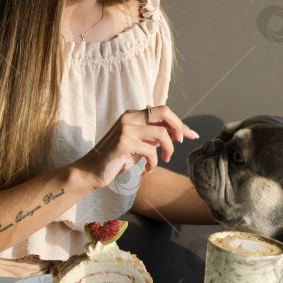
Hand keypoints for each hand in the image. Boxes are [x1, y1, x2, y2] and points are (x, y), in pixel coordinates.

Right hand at [77, 105, 199, 190]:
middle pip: (164, 112)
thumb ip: (154, 136)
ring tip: (165, 159)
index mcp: (132, 115)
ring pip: (161, 134)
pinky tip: (148, 169)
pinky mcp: (123, 142)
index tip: (191, 135)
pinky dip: (154, 162)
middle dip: (179, 127)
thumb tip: (179, 132)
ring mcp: (125, 128)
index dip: (179, 122)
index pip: (163, 111)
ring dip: (169, 149)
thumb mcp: (139, 144)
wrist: (91, 171)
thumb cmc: (116, 159)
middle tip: (183, 142)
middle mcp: (129, 117)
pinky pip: (151, 151)